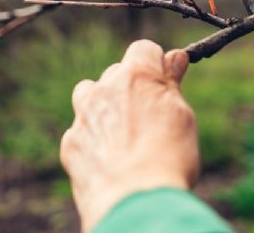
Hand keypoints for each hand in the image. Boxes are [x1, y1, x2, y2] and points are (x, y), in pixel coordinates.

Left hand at [60, 40, 197, 230]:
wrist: (134, 204)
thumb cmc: (167, 159)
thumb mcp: (182, 116)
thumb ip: (172, 84)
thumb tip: (174, 58)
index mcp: (136, 76)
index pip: (144, 49)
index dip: (157, 64)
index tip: (166, 82)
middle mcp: (104, 89)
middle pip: (116, 72)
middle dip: (131, 87)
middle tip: (151, 116)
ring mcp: (83, 117)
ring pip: (89, 95)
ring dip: (104, 105)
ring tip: (125, 133)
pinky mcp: (70, 144)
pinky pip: (82, 130)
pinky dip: (94, 139)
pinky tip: (111, 159)